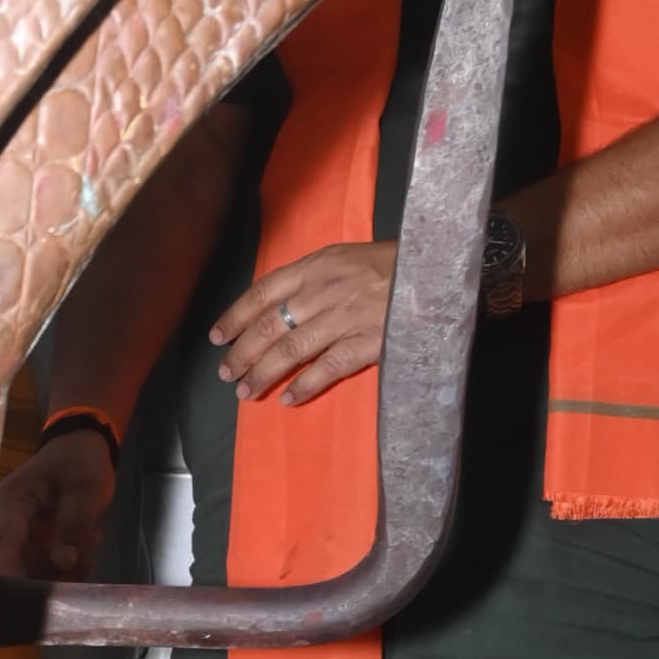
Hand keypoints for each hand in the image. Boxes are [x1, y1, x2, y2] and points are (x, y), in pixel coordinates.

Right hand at [0, 426, 117, 582]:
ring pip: (35, 572)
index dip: (11, 576)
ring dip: (67, 567)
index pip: (3, 546)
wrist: (81, 448)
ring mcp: (19, 538)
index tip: (26, 601)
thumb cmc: (79, 461)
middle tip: (88, 552)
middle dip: (54, 571)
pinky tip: (87, 545)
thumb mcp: (84, 488)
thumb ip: (73, 523)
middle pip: (18, 567)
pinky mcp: (32, 546)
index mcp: (10, 504)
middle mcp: (5, 525)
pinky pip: (46, 569)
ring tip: (92, 539)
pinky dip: (70, 565)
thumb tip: (64, 564)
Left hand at [210, 239, 394, 406]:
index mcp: (317, 266)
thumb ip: (313, 279)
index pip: (263, 292)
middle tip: (227, 373)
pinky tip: (289, 399)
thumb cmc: (393, 264)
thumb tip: (276, 306)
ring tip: (246, 392)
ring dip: (264, 373)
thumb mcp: (346, 258)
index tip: (218, 337)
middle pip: (270, 325)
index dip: (235, 316)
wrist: (440, 268)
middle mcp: (325, 290)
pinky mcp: (368, 342)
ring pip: (291, 349)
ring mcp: (346, 317)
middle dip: (243, 352)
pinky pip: (328, 368)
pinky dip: (305, 385)